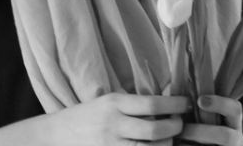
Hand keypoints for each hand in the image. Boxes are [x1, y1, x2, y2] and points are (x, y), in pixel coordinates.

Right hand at [44, 92, 189, 145]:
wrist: (57, 135)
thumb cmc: (86, 116)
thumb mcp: (106, 102)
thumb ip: (133, 105)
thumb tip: (167, 102)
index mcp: (113, 103)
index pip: (152, 104)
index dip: (174, 105)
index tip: (185, 103)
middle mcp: (113, 124)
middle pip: (156, 131)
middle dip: (175, 128)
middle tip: (180, 123)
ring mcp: (112, 145)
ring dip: (167, 144)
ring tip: (169, 137)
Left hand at [178, 95, 242, 145]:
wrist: (207, 144)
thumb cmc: (197, 133)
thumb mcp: (200, 119)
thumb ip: (193, 107)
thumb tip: (174, 85)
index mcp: (233, 124)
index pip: (235, 109)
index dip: (220, 103)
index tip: (199, 101)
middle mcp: (238, 140)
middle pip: (228, 136)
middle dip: (202, 132)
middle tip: (181, 130)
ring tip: (177, 143)